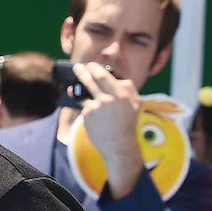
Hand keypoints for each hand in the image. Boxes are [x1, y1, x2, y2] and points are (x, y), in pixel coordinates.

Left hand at [75, 62, 144, 198]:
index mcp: (124, 94)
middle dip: (86, 70)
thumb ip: (128, 89)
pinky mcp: (88, 113)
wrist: (119, 145)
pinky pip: (83, 104)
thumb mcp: (135, 104)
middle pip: (95, 78)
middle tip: (80, 66)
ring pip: (86, 88)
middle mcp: (111, 97)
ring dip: (80, 78)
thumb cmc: (127, 124)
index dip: (98, 70)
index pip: (108, 77)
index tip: (92, 66)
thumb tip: (118, 78)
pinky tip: (79, 99)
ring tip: (76, 71)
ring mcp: (98, 105)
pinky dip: (81, 101)